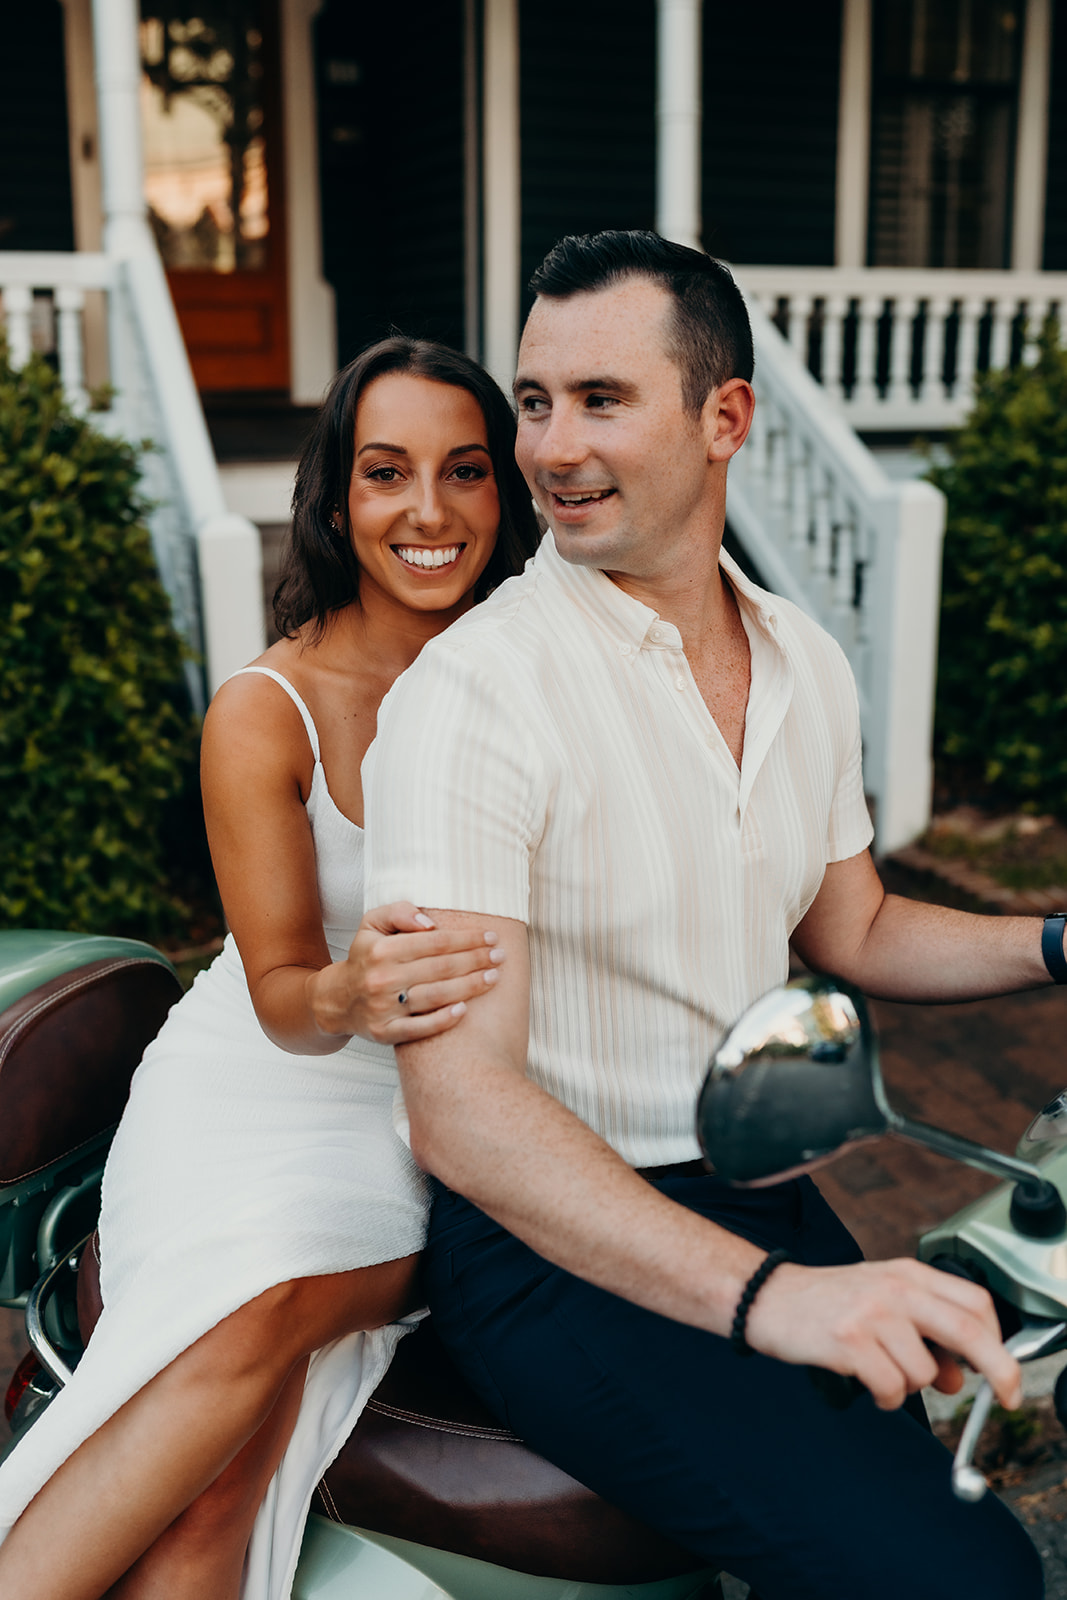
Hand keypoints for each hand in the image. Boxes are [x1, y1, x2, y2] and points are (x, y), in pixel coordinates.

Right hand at [308, 902, 503, 1043]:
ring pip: (436, 996)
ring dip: (470, 987)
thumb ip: (399, 912)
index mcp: (381, 950)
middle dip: (476, 960)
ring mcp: (384, 1009)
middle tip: (500, 956)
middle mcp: (382, 979)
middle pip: (441, 968)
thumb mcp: (371, 925)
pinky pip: (421, 1028)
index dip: (466, 939)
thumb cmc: (365, 957)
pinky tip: (465, 1010)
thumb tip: (430, 923)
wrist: (338, 1000)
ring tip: (494, 977)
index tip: (489, 937)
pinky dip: (444, 1020)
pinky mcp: (386, 1033)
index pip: (435, 942)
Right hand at [744, 1257, 1022, 1412]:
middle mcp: (895, 1289)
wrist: (768, 1297)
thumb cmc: (827, 1301)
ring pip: (924, 1372)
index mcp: (908, 1274)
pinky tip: (865, 1381)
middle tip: (1004, 1396)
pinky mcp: (849, 1341)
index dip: (999, 1341)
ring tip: (880, 1372)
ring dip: (910, 1387)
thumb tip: (959, 1378)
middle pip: (968, 1331)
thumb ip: (925, 1334)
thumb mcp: (882, 1304)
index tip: (1005, 1372)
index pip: (975, 1303)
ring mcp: (871, 1313)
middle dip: (998, 1371)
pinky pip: (891, 1388)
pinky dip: (884, 1396)